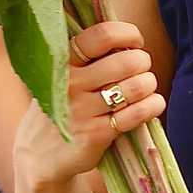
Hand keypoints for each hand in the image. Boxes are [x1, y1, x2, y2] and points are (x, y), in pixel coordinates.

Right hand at [13, 20, 164, 191]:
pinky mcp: (96, 134)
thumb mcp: (58, 78)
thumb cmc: (59, 110)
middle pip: (127, 61)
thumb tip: (128, 41)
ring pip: (136, 87)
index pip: (102, 35)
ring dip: (150, 84)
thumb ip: (86, 58)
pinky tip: (153, 104)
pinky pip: (137, 113)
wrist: (38, 158)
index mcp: (61, 62)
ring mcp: (82, 110)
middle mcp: (70, 83)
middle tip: (141, 70)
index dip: (128, 34)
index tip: (136, 42)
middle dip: (143, 63)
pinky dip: (153, 106)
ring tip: (147, 88)